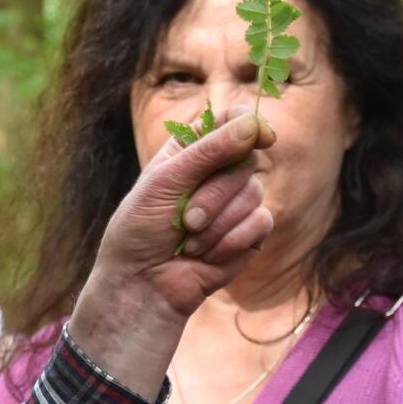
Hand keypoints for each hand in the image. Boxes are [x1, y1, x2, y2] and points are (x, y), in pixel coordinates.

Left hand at [70, 106, 276, 398]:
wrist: (144, 284)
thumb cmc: (141, 229)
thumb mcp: (165, 182)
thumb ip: (208, 151)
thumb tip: (253, 124)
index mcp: (192, 149)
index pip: (231, 120)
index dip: (249, 123)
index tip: (260, 136)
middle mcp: (218, 172)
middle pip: (247, 159)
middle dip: (216, 193)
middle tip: (187, 219)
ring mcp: (236, 203)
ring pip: (254, 192)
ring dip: (218, 223)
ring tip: (189, 241)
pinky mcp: (250, 233)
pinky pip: (261, 222)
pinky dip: (231, 241)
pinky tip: (208, 255)